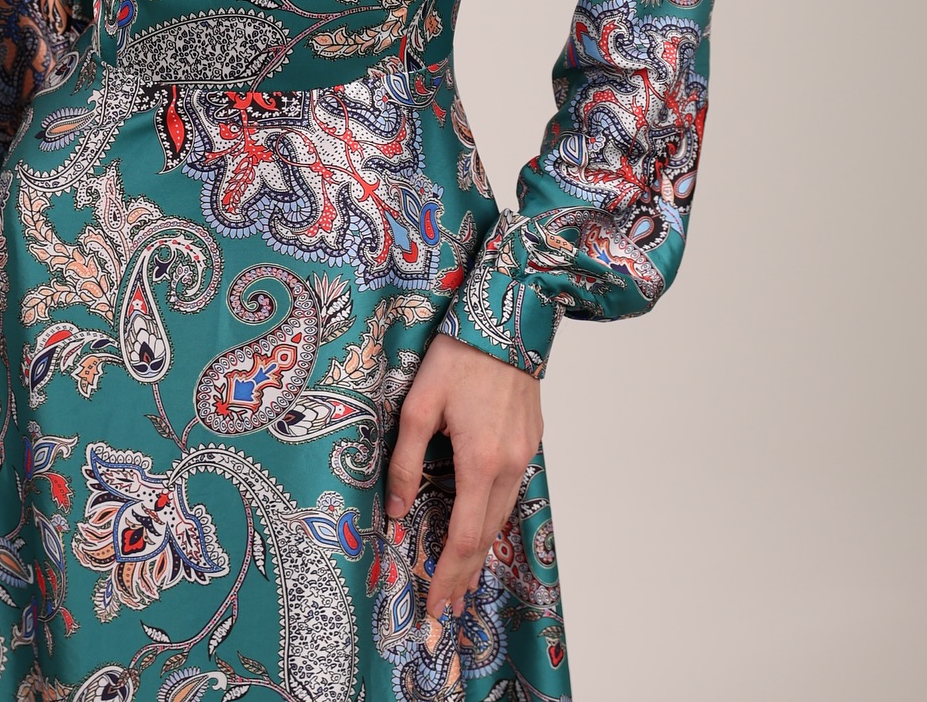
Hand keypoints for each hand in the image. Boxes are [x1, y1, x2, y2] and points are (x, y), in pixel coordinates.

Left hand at [385, 332, 542, 623]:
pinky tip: (480, 528)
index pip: (465, 536)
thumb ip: (404, 461)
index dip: (449, 573)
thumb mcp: (418, 405)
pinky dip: (493, 520)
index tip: (435, 604)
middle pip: (487, 536)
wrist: (507, 319)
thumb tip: (395, 510)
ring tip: (460, 579)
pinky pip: (510, 493)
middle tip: (445, 607)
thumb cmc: (457, 356)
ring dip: (480, 551)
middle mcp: (510, 465)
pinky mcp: (531, 441)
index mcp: (481, 461)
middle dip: (464, 574)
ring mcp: (525, 454)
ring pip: (501, 516)